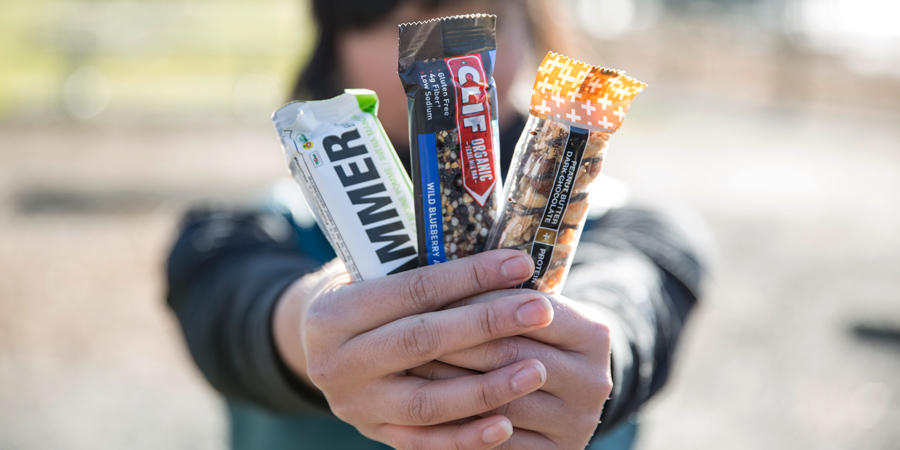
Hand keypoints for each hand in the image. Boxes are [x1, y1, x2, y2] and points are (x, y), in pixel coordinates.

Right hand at [273, 250, 555, 448]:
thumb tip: (498, 260)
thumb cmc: (359, 294)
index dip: (470, 277)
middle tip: (540, 310)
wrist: (315, 345)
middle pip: (423, 343)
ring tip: (537, 369)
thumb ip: (418, 269)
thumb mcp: (370, 272)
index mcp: (332, 313)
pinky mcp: (375, 433)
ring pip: (428, 402)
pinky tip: (507, 424)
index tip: (519, 265)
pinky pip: (426, 442)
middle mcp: (336, 364)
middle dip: (487, 325)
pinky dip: (467, 437)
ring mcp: (356, 405)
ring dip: (487, 387)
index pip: (412, 291)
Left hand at [409, 292, 612, 448]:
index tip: (431, 295)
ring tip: (408, 368)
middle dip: (454, 342)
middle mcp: (593, 380)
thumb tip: (444, 277)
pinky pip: (499, 444)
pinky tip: (426, 410)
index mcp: (593, 334)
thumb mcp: (532, 314)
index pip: (525, 309)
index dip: (475, 302)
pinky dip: (460, 427)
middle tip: (404, 332)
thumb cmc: (534, 339)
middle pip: (510, 354)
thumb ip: (503, 299)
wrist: (564, 396)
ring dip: (449, 384)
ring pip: (499, 400)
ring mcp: (576, 422)